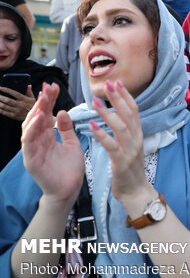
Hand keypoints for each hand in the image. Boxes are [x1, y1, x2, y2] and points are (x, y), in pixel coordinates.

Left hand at [0, 85, 34, 120]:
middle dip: (0, 97)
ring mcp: (17, 111)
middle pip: (8, 100)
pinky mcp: (14, 116)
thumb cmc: (33, 107)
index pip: (15, 93)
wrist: (34, 118)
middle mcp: (20, 105)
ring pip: (5, 106)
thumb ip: (29, 92)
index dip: (7, 90)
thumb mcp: (33, 99)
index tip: (1, 88)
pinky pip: (4, 112)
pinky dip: (0, 109)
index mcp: (25, 99)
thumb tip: (28, 85)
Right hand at [21, 83, 83, 208]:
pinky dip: (32, 129)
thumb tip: (63, 111)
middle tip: (49, 87)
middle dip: (42, 101)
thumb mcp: (72, 143)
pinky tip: (38, 119)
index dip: (49, 100)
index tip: (54, 86)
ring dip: (35, 111)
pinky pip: (28, 142)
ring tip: (43, 98)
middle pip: (37, 117)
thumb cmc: (70, 168)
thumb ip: (67, 128)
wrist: (69, 190)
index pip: (46, 114)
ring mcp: (33, 150)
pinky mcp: (31, 160)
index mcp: (47, 136)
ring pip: (29, 127)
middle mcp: (38, 141)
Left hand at [88, 80, 147, 200]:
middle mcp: (137, 140)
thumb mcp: (131, 148)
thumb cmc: (130, 170)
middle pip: (129, 114)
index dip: (126, 96)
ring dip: (107, 113)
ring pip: (120, 127)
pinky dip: (102, 134)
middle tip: (107, 85)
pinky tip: (91, 125)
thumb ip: (127, 133)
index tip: (117, 82)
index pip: (134, 111)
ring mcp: (131, 151)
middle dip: (118, 98)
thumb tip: (120, 116)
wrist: (136, 193)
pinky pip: (112, 145)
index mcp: (138, 135)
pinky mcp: (122, 162)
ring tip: (95, 102)